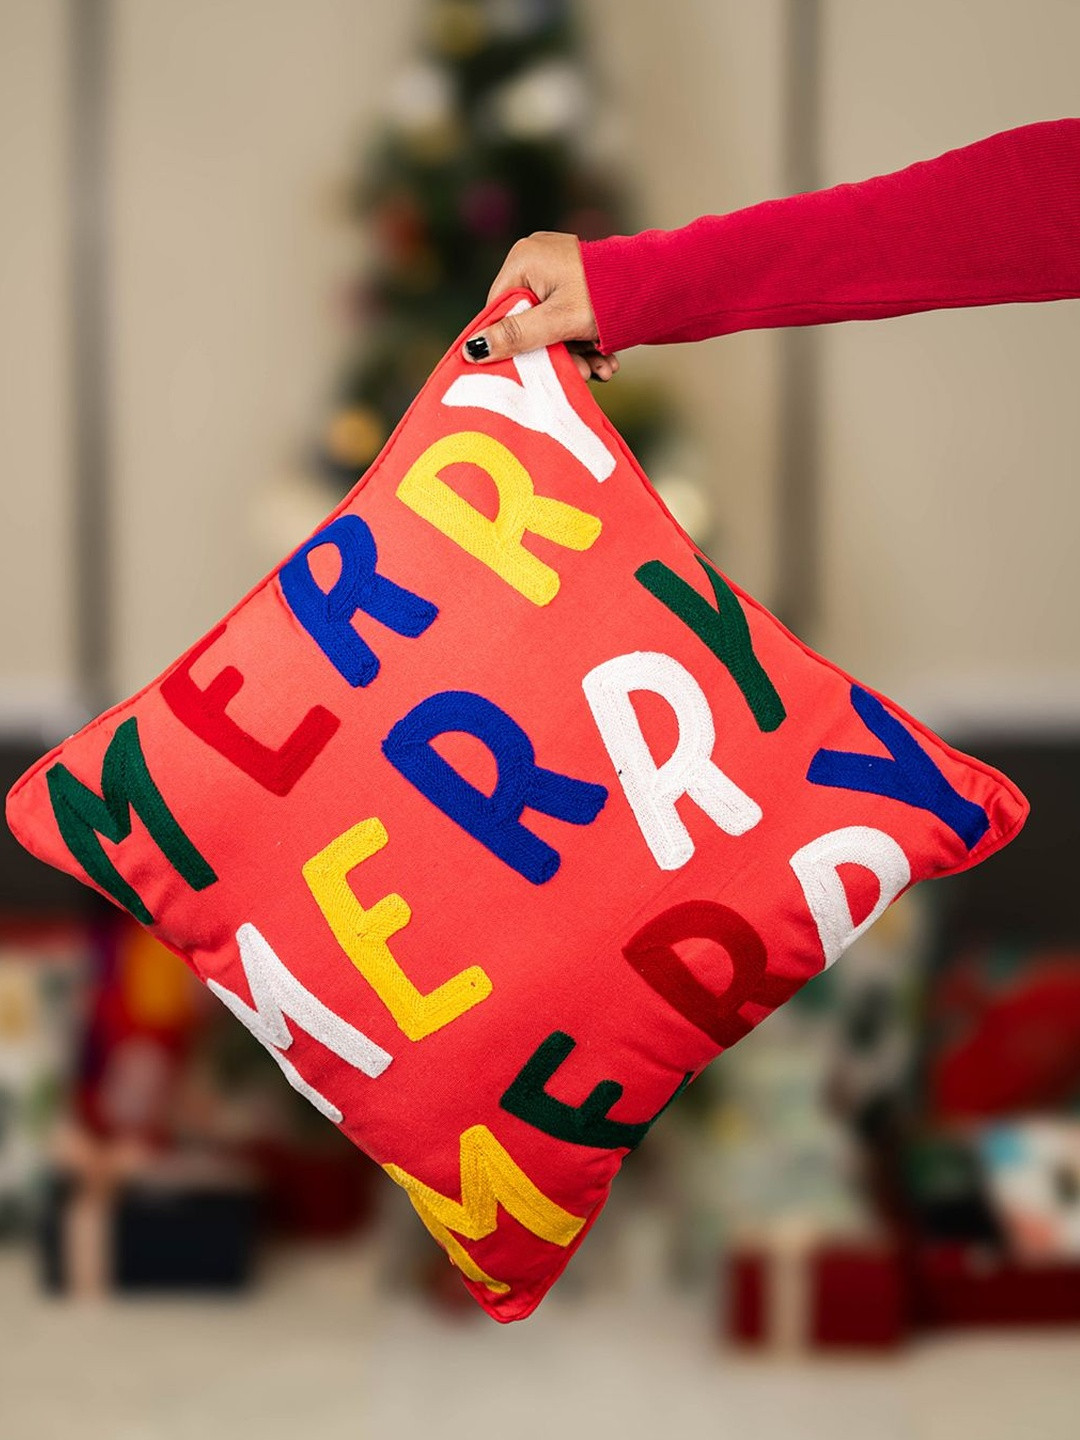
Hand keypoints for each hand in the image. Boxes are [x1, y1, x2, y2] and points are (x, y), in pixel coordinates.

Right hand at [462, 231, 619, 382]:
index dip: (512, 343)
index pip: (499, 310)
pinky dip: (584, 340)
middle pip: (528, 320)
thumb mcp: (557, 322)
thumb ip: (515, 336)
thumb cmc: (605, 298)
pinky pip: (568, 316)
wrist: (660, 284)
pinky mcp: (575, 280)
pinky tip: (604, 359)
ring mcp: (557, 268)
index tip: (528, 369)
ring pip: (551, 323)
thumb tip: (471, 350)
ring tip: (601, 370)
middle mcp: (535, 258)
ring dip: (575, 353)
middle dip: (555, 353)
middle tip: (580, 374)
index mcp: (522, 259)